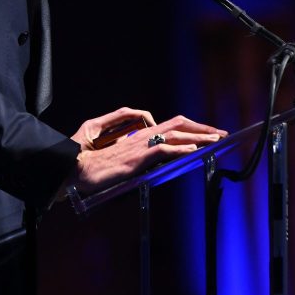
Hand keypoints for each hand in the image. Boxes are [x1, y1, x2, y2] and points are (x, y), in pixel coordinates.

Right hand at [69, 110, 224, 193]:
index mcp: (138, 137)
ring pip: (174, 135)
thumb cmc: (90, 165)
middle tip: (220, 133)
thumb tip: (152, 156)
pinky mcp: (136, 159)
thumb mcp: (116, 156)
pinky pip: (162, 150)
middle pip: (177, 126)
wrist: (74, 169)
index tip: (206, 133)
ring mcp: (139, 147)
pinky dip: (180, 149)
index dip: (190, 129)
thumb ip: (134, 153)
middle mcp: (141, 138)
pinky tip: (194, 151)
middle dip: (201, 129)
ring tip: (215, 139)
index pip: (170, 127)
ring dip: (198, 137)